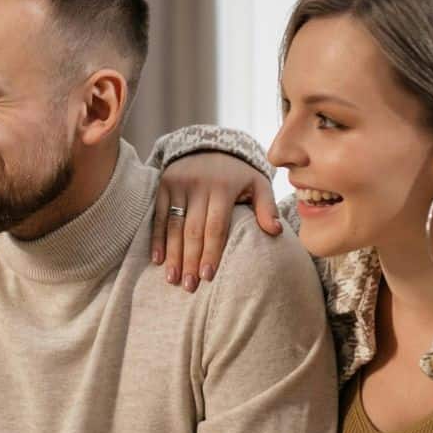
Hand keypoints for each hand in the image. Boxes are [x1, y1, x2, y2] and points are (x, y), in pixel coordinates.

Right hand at [150, 152, 278, 289]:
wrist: (209, 145)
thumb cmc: (237, 174)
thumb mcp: (257, 183)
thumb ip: (267, 207)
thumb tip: (275, 232)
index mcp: (223, 187)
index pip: (216, 226)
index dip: (211, 252)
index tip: (208, 276)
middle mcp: (199, 185)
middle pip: (193, 230)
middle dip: (191, 260)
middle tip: (189, 286)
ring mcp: (179, 185)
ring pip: (174, 226)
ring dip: (173, 254)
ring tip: (173, 279)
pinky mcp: (163, 185)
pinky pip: (159, 216)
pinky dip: (157, 239)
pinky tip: (157, 259)